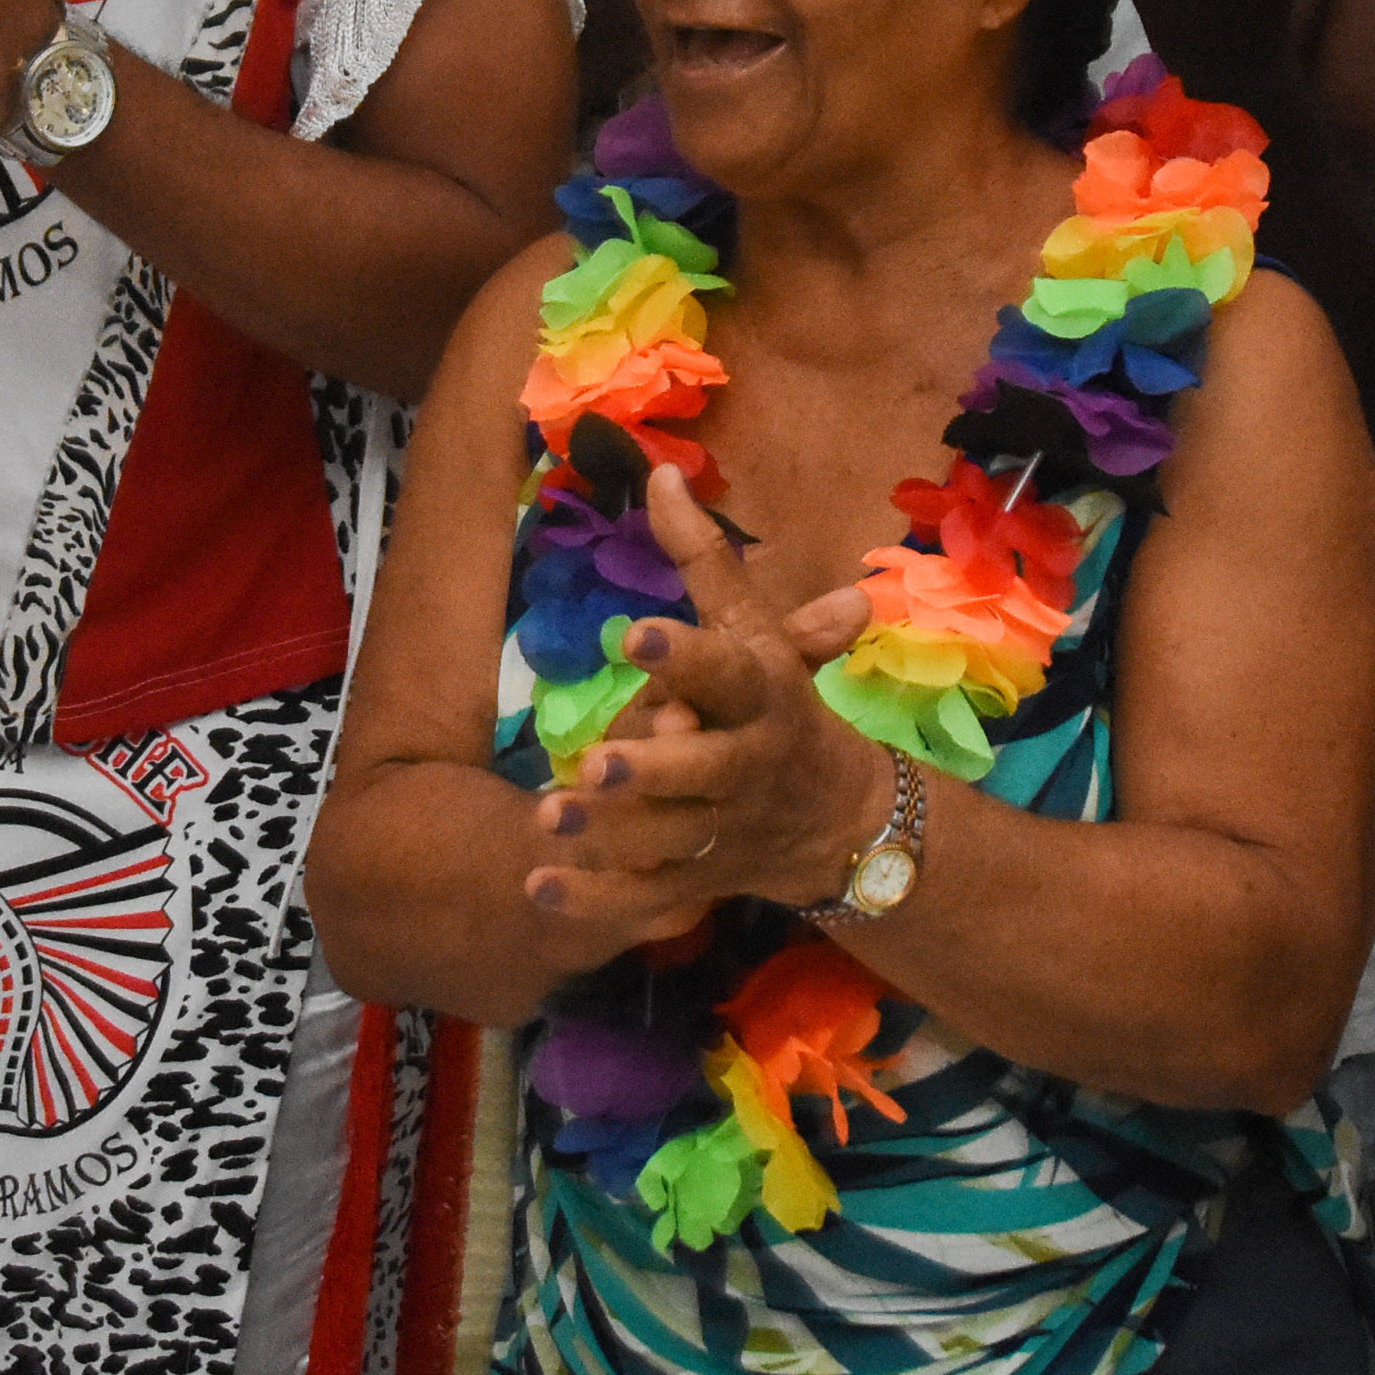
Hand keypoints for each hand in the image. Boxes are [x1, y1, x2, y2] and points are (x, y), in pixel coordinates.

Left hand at [522, 467, 876, 938]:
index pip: (727, 671)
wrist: (839, 817)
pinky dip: (591, 899)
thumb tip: (659, 474)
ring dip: (608, 835)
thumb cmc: (777, 704)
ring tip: (545, 818)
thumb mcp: (753, 630)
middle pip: (703, 770)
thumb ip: (703, 561)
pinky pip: (642, 896)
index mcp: (762, 695)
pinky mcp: (696, 879)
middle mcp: (746, 765)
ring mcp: (722, 829)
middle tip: (593, 764)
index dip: (687, 655)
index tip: (636, 634)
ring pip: (666, 838)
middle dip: (652, 770)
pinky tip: (535, 886)